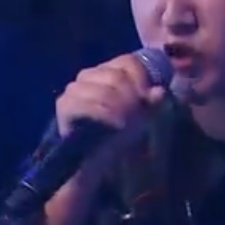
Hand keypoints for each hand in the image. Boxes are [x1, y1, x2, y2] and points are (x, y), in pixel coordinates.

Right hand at [55, 53, 166, 177]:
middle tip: (139, 117)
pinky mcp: (64, 106)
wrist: (101, 163)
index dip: (142, 78)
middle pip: (115, 76)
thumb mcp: (144, 118)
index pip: (127, 62)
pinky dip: (102, 114)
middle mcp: (89, 76)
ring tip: (127, 124)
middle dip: (132, 97)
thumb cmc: (122, 136)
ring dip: (119, 107)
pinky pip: (83, 104)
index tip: (151, 98)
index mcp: (109, 71)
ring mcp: (74, 90)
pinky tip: (115, 125)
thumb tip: (159, 92)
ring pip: (102, 90)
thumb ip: (152, 103)